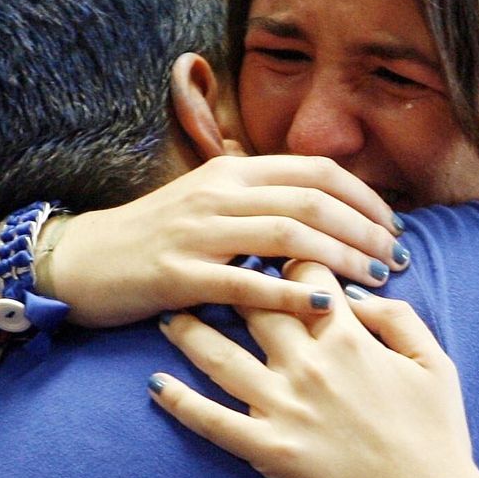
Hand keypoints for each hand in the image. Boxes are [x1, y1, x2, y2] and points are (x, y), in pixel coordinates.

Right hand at [45, 155, 405, 327]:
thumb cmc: (155, 238)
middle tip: (397, 257)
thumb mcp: (210, 203)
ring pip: (288, 234)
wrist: (81, 260)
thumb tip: (327, 213)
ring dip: (341, 257)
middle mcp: (220, 193)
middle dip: (365, 229)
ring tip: (376, 279)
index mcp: (233, 170)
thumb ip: (262, 201)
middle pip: (313, 200)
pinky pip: (245, 281)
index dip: (364, 197)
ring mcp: (198, 231)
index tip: (393, 225)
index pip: (317, 171)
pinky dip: (289, 293)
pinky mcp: (179, 273)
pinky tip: (324, 307)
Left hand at [149, 260, 478, 477]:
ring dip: (188, 330)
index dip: (285, 255)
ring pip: (219, 355)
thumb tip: (354, 295)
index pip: (304, 274)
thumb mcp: (435, 362)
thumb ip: (397, 318)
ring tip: (168, 313)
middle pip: (252, 304)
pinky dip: (179, 402)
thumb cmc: (438, 435)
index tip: (267, 249)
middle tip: (204, 269)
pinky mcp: (268, 452)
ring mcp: (283, 408)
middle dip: (228, 280)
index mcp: (348, 338)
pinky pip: (211, 422)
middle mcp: (308, 365)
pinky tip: (154, 384)